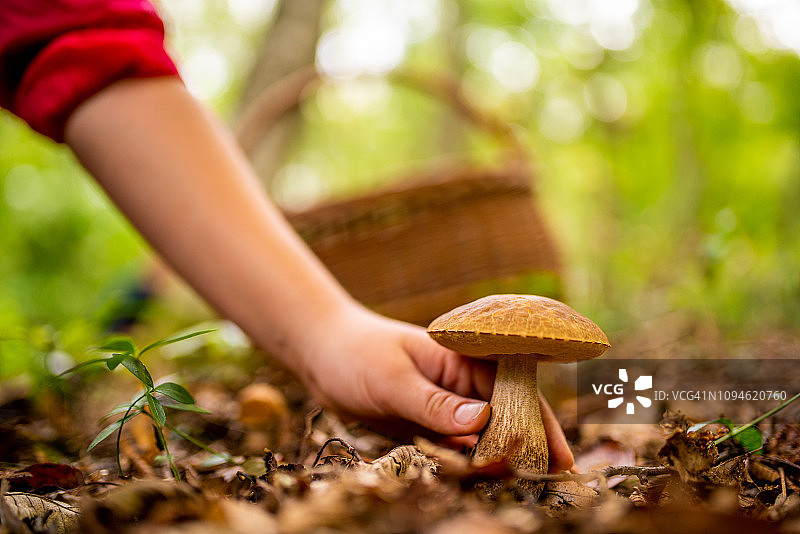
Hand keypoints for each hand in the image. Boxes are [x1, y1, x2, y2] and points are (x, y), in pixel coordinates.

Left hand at [295, 304, 573, 472]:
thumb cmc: (357, 353)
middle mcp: (462, 385)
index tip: (559, 458)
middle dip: (527, 449)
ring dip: (499, 462)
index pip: (514, 392)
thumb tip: (482, 422)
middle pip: (506, 420)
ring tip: (522, 488)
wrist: (321, 354)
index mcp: (464, 360)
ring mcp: (446, 407)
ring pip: (483, 440)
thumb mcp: (393, 378)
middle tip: (549, 482)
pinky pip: (456, 450)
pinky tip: (481, 483)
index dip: (539, 424)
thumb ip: (434, 403)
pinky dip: (468, 466)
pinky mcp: (428, 426)